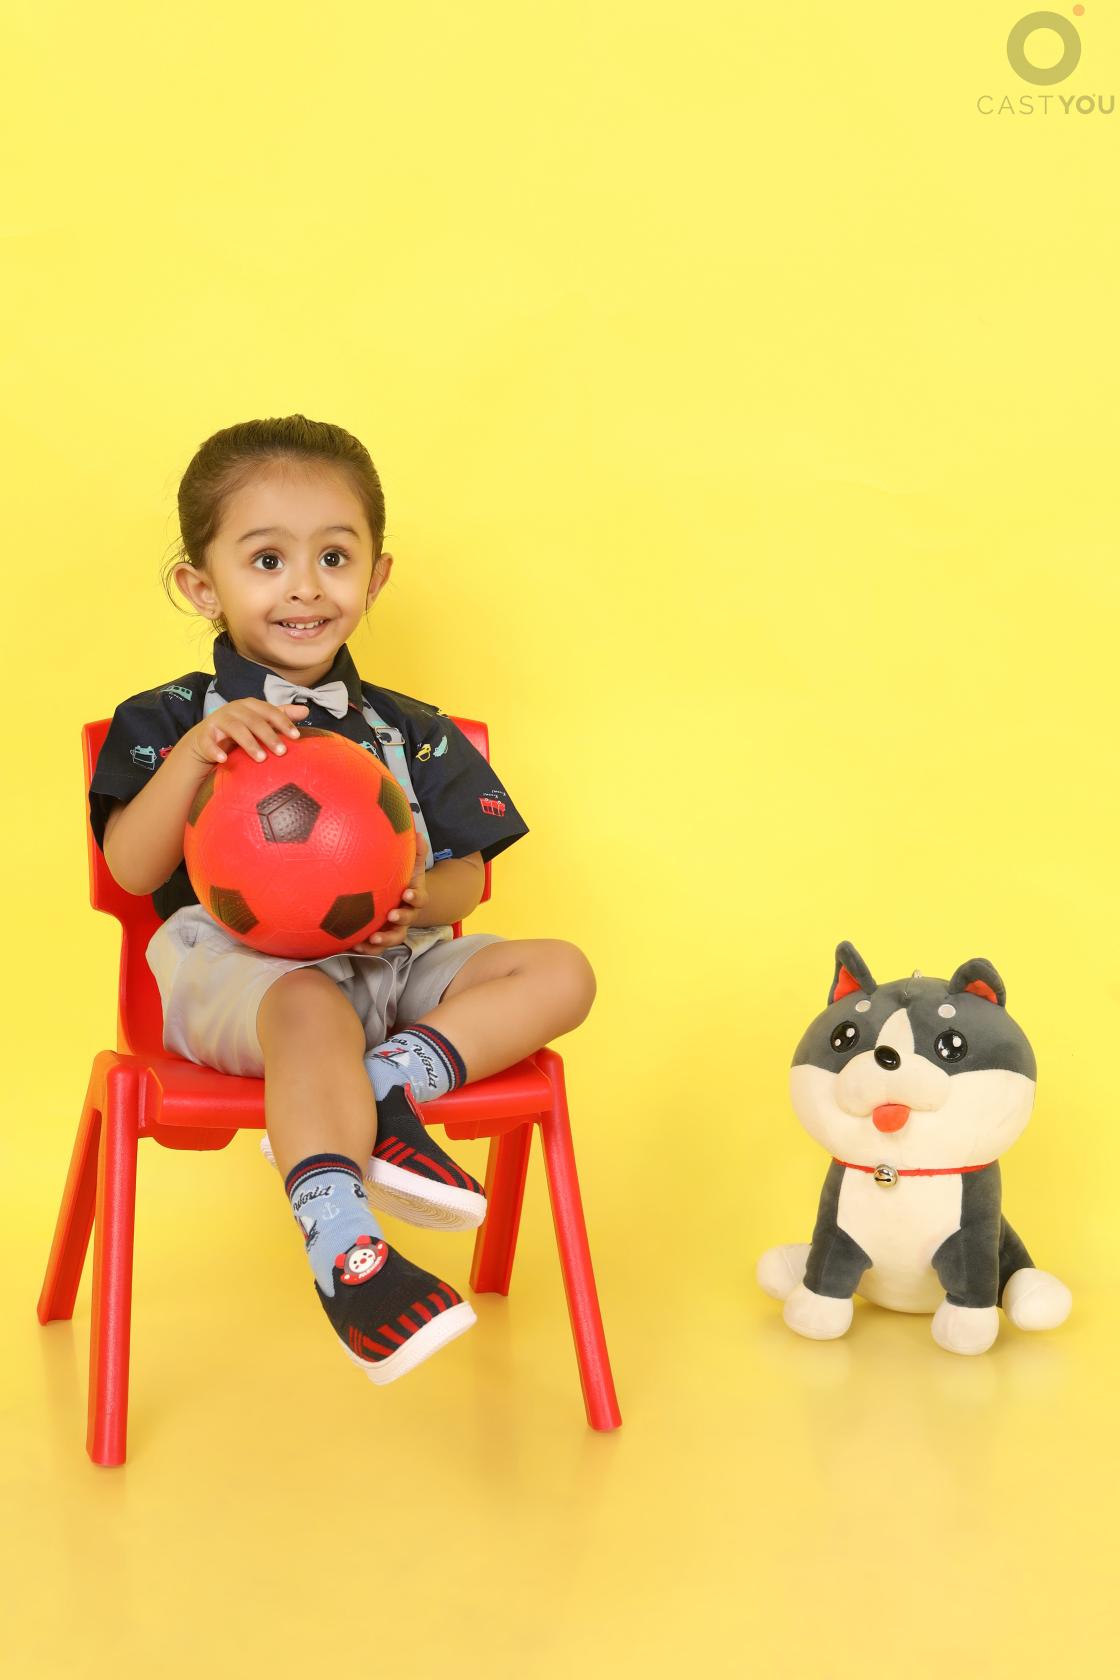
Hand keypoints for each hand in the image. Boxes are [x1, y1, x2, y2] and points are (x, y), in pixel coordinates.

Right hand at [184, 698, 309, 769]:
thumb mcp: (261, 722)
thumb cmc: (240, 729)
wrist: (207, 738)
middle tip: (282, 752)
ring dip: (249, 743)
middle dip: (269, 735)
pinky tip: (224, 760)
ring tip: (261, 758)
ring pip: (235, 729)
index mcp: (250, 706)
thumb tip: (306, 711)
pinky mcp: (204, 735)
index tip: (297, 736)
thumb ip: (281, 716)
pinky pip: (209, 742)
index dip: (283, 722)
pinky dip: (215, 750)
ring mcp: (218, 720)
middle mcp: (234, 709)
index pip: (270, 711)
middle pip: (254, 720)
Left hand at [349, 828, 428, 952]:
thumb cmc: (403, 878)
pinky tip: (351, 945)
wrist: (401, 899)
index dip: (415, 897)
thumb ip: (415, 850)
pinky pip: (375, 947)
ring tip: (371, 939)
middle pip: (407, 922)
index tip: (407, 893)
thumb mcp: (411, 865)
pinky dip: (365, 948)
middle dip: (401, 920)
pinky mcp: (380, 936)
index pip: (420, 899)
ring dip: (383, 941)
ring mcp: (393, 928)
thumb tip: (416, 828)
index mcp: (414, 898)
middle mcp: (406, 915)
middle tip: (391, 915)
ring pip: (392, 938)